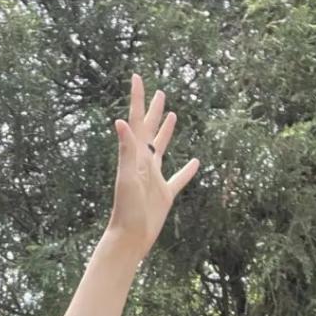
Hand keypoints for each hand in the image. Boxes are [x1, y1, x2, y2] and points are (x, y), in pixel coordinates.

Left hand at [106, 73, 199, 260]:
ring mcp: (155, 179)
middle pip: (150, 131)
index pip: (137, 122)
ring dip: (166, 132)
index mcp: (135, 156)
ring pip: (162, 150)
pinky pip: (178, 179)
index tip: (137, 77)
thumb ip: (126, 150)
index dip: (137, 99)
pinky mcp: (165, 195)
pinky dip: (187, 170)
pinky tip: (195, 162)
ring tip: (172, 115)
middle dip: (153, 111)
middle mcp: (144, 164)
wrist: (129, 239)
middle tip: (159, 92)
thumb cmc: (126, 209)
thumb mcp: (127, 177)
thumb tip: (120, 121)